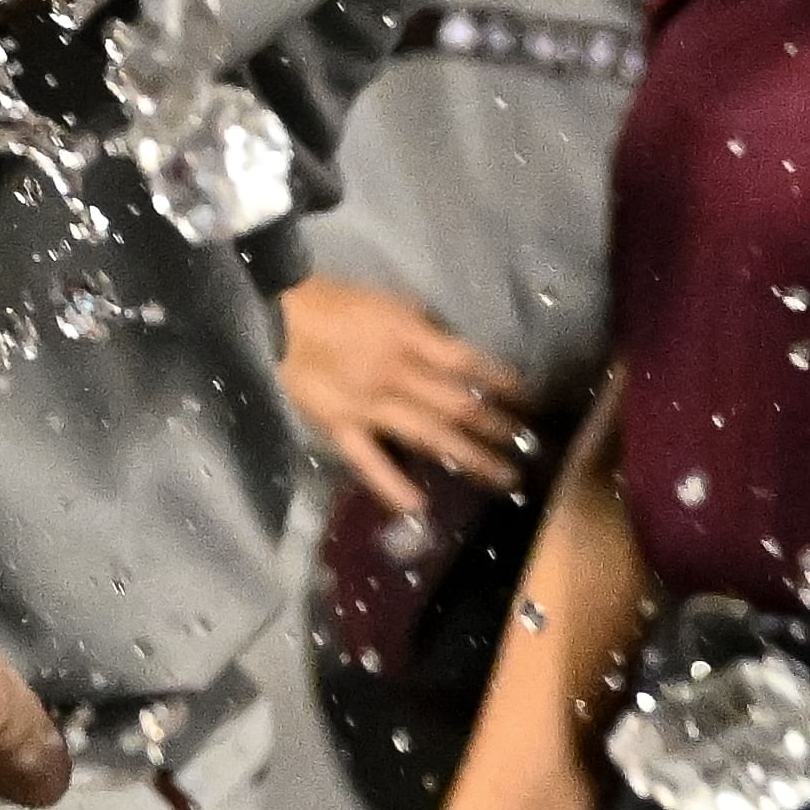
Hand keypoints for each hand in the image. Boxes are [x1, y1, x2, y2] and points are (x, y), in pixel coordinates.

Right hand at [281, 277, 534, 519]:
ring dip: (468, 456)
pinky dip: (391, 484)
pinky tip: (419, 506)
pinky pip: (368, 459)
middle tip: (528, 445)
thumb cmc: (338, 303)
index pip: (467, 363)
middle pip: (456, 405)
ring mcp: (368, 404)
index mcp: (409, 336)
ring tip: (503, 476)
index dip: (502, 382)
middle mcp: (396, 373)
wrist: (279, 314)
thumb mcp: (392, 303)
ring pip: (427, 435)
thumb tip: (461, 360)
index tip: (530, 401)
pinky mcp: (340, 426)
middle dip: (496, 426)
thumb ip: (427, 332)